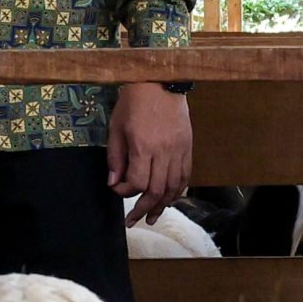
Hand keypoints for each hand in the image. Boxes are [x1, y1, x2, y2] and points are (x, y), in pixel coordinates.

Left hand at [108, 83, 191, 214]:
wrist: (161, 81)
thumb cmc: (133, 102)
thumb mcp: (116, 127)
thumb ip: (115, 157)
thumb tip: (114, 183)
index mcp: (143, 146)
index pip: (137, 182)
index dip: (125, 192)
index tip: (117, 190)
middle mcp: (164, 151)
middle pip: (157, 190)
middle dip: (144, 208)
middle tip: (134, 220)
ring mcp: (179, 150)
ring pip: (174, 186)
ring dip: (163, 205)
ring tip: (153, 216)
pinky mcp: (188, 146)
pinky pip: (186, 175)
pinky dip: (178, 190)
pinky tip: (170, 198)